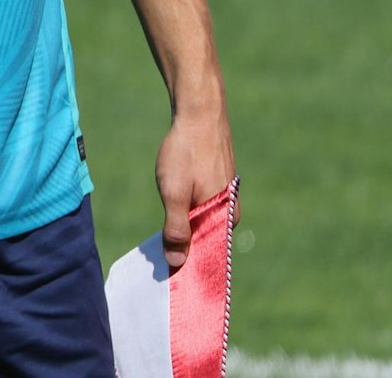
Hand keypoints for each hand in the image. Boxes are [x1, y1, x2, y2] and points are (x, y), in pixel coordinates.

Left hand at [156, 104, 235, 269]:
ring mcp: (225, 195)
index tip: (171, 281)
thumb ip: (176, 228)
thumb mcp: (174, 193)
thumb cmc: (185, 152)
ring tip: (163, 240)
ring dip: (184, 230)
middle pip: (206, 239)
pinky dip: (187, 212)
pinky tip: (173, 212)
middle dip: (185, 250)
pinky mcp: (218, 183)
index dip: (191, 267)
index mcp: (225, 217)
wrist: (199, 111)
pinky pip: (203, 206)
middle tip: (160, 262)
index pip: (210, 255)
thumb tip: (176, 263)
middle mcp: (230, 209)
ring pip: (203, 221)